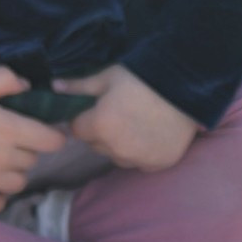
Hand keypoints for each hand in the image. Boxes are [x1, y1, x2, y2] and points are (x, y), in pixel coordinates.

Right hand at [0, 68, 66, 213]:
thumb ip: (6, 79)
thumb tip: (29, 88)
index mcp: (7, 128)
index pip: (51, 142)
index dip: (52, 135)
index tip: (43, 130)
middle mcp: (0, 157)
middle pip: (33, 161)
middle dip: (26, 149)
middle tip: (9, 138)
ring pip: (18, 183)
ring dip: (14, 172)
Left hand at [53, 64, 198, 170]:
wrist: (187, 87)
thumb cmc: (143, 77)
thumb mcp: (108, 76)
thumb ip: (79, 86)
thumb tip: (54, 87)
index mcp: (101, 126)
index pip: (77, 130)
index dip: (84, 118)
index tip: (96, 107)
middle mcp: (117, 148)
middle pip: (96, 145)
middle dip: (101, 132)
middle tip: (118, 113)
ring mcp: (138, 159)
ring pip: (117, 156)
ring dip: (119, 145)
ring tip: (135, 124)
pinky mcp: (157, 164)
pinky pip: (139, 162)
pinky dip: (141, 152)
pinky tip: (151, 134)